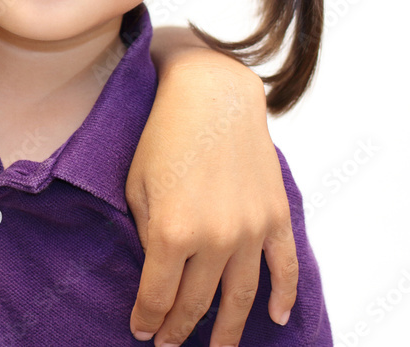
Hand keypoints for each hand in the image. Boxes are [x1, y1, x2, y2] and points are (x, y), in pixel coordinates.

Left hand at [126, 56, 296, 346]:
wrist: (211, 98)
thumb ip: (146, 234)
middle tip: (167, 343)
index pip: (158, 296)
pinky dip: (283, 296)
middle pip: (197, 304)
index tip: (141, 332)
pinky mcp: (275, 217)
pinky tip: (276, 317)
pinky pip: (284, 268)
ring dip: (228, 328)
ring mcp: (250, 231)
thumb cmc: (162, 137)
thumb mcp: (136, 186)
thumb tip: (154, 272)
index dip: (147, 319)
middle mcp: (214, 239)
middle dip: (179, 329)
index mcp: (172, 232)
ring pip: (241, 297)